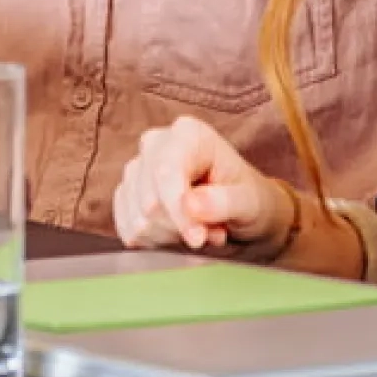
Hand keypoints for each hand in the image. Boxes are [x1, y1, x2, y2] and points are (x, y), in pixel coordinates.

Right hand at [112, 116, 293, 255]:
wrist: (241, 212)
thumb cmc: (248, 199)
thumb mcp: (250, 202)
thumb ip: (225, 202)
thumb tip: (191, 205)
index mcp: (188, 134)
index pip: (166, 172)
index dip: (178, 211)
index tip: (198, 238)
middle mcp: (156, 144)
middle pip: (149, 201)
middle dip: (180, 227)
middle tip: (210, 231)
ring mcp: (136, 169)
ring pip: (139, 220)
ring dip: (172, 237)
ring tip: (198, 229)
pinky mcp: (126, 195)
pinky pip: (128, 230)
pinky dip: (156, 242)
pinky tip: (178, 234)